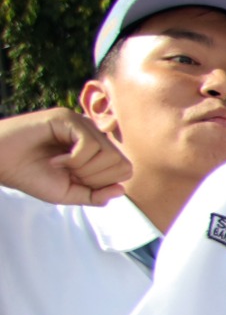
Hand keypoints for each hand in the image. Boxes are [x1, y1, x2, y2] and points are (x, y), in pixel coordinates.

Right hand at [0, 108, 129, 205]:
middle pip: (121, 162)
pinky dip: (74, 159)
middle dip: (94, 178)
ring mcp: (81, 124)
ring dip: (83, 169)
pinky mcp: (67, 118)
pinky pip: (90, 144)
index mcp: (97, 151)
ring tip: (60, 165)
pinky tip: (55, 160)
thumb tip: (122, 190)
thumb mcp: (69, 193)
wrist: (1, 165)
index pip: (125, 169)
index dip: (103, 183)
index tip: (76, 181)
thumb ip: (95, 195)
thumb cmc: (32, 176)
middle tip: (68, 174)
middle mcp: (93, 134)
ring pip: (108, 153)